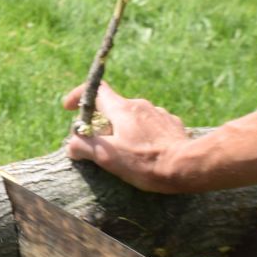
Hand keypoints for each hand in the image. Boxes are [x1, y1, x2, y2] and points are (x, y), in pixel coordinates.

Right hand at [60, 81, 192, 192]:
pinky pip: (150, 126)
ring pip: (132, 117)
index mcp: (122, 109)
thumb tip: (72, 144)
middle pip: (113, 107)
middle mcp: (140, 105)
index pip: (96, 89)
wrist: (187, 167)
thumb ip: (85, 147)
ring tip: (123, 153)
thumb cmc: (146, 163)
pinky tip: (145, 153)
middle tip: (96, 143)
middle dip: (101, 122)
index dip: (79, 96)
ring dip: (123, 130)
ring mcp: (158, 114)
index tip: (69, 108)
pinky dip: (142, 136)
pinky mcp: (172, 126)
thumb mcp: (108, 157)